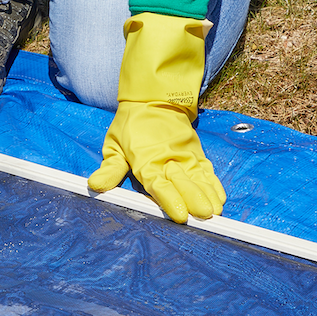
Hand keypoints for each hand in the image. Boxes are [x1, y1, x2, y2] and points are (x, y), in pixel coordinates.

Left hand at [87, 13, 225, 222]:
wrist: (154, 99)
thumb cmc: (130, 126)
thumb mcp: (114, 145)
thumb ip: (110, 168)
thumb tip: (96, 185)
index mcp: (146, 159)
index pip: (159, 183)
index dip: (170, 199)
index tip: (180, 215)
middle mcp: (169, 159)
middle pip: (184, 183)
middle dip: (195, 200)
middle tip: (205, 216)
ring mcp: (186, 156)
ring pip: (199, 178)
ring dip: (208, 195)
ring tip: (215, 212)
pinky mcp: (197, 153)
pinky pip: (208, 170)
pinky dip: (215, 184)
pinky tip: (220, 199)